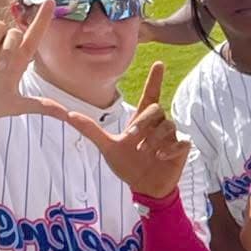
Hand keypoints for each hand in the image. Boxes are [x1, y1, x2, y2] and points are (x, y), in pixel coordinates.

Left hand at [58, 62, 192, 199]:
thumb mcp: (107, 147)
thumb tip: (69, 114)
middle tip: (132, 138)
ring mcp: (170, 136)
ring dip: (154, 138)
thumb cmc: (127, 165)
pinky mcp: (181, 149)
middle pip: (155, 108)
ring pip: (168, 125)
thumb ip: (91, 130)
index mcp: (143, 120)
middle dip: (143, 122)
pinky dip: (170, 148)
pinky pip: (181, 142)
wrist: (144, 187)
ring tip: (144, 152)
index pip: (151, 94)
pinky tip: (160, 157)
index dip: (155, 79)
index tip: (158, 63)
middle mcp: (158, 125)